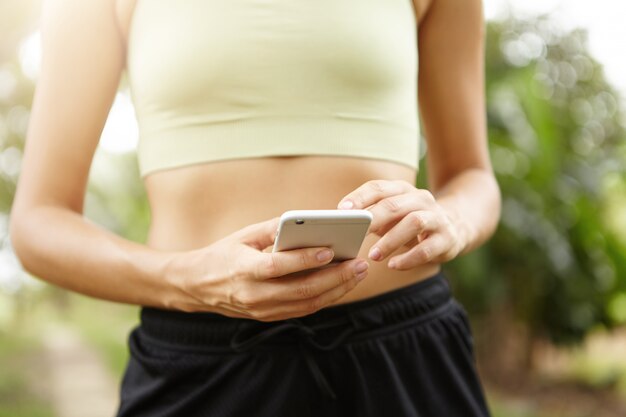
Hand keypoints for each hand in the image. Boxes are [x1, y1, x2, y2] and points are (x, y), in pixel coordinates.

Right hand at [162, 217, 368, 320]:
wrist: (198, 286)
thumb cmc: (223, 254)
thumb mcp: (242, 236)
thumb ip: (272, 229)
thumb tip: (304, 222)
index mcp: (243, 270)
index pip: (278, 266)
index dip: (304, 260)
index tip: (330, 250)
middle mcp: (253, 295)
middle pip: (301, 290)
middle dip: (335, 277)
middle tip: (359, 263)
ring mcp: (262, 310)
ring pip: (307, 304)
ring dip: (336, 290)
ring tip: (358, 273)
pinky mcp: (269, 317)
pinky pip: (303, 310)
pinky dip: (325, 298)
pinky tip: (342, 284)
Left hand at [338, 180, 465, 269]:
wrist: (455, 228)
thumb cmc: (410, 222)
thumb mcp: (391, 215)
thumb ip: (370, 216)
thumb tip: (341, 226)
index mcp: (403, 190)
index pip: (379, 187)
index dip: (360, 197)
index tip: (342, 210)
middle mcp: (421, 199)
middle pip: (394, 205)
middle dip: (373, 219)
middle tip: (355, 233)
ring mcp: (436, 218)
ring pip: (414, 223)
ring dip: (391, 240)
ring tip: (374, 255)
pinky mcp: (447, 239)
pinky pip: (427, 249)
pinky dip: (409, 259)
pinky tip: (393, 265)